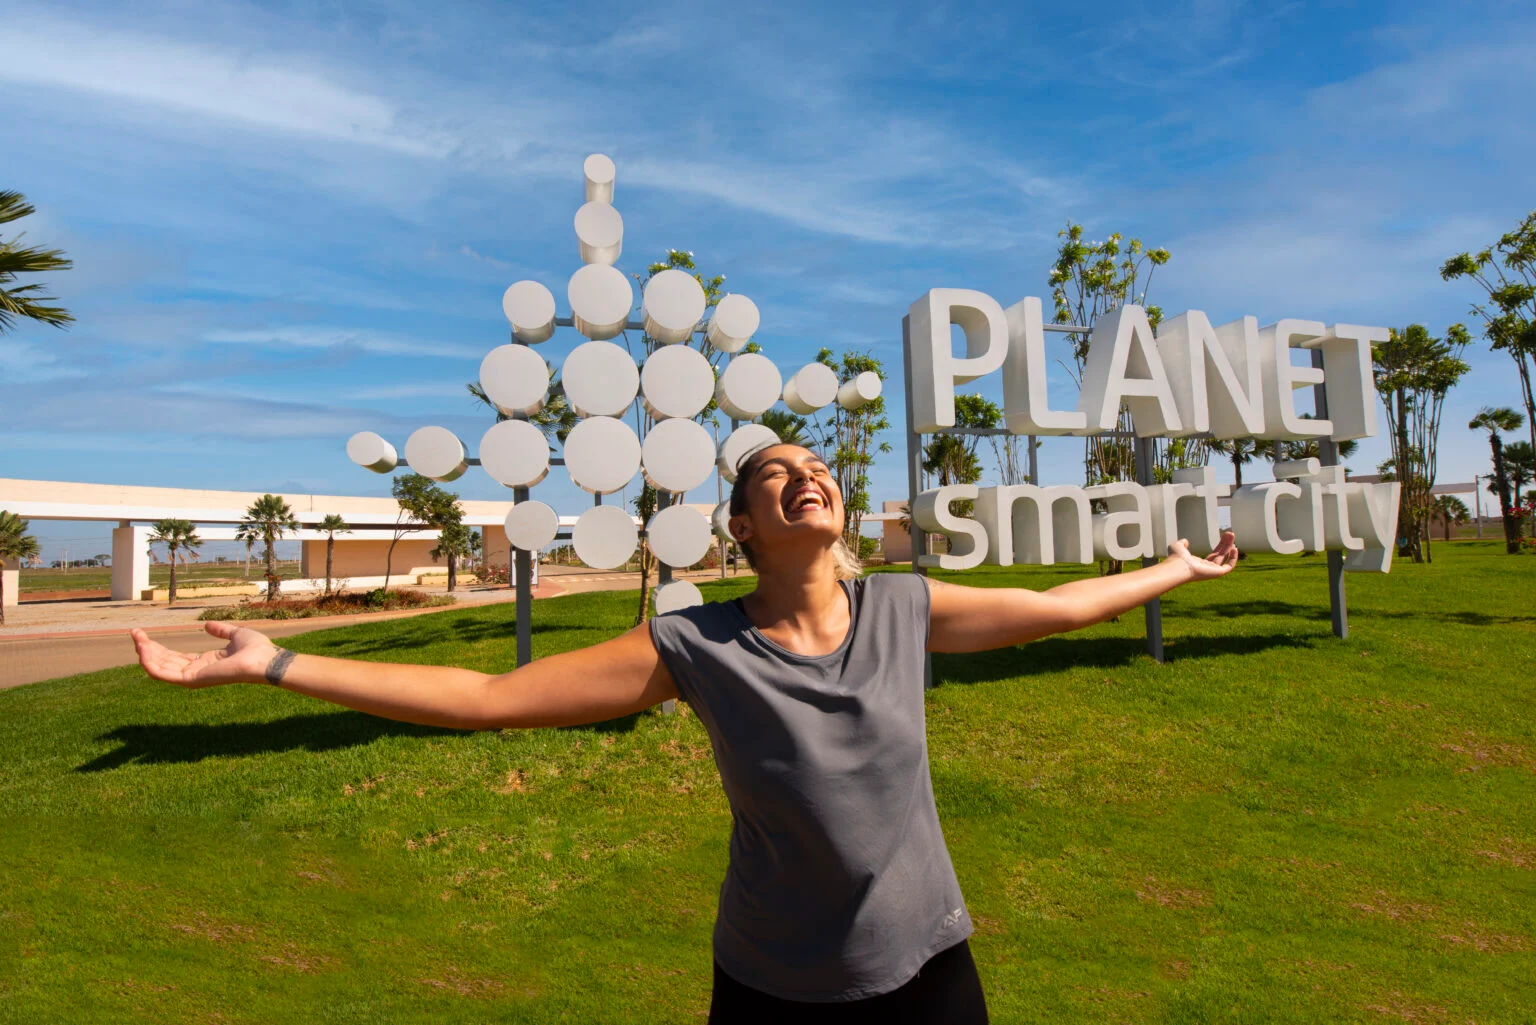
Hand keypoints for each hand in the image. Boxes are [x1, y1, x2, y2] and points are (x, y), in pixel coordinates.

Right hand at [130, 621, 280, 687]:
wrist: (265, 659)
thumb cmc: (256, 649)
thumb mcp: (235, 634)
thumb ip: (220, 630)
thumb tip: (206, 625)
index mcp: (204, 662)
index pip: (173, 657)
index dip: (156, 647)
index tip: (142, 634)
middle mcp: (195, 671)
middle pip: (163, 662)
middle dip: (146, 648)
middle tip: (134, 632)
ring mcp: (192, 677)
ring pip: (159, 668)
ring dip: (144, 654)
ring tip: (136, 638)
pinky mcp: (191, 680)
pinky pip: (163, 674)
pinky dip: (150, 663)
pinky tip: (142, 649)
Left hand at [1167, 530, 1238, 580]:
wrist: (1177, 566)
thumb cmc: (1176, 558)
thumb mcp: (1178, 546)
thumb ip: (1182, 543)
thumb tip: (1185, 541)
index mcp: (1199, 563)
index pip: (1214, 554)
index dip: (1220, 545)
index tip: (1225, 536)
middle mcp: (1207, 568)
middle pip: (1221, 555)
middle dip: (1226, 544)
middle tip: (1231, 533)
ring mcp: (1212, 571)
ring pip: (1225, 558)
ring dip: (1230, 546)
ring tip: (1232, 534)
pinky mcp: (1217, 573)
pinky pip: (1229, 567)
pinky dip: (1233, 558)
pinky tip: (1234, 548)